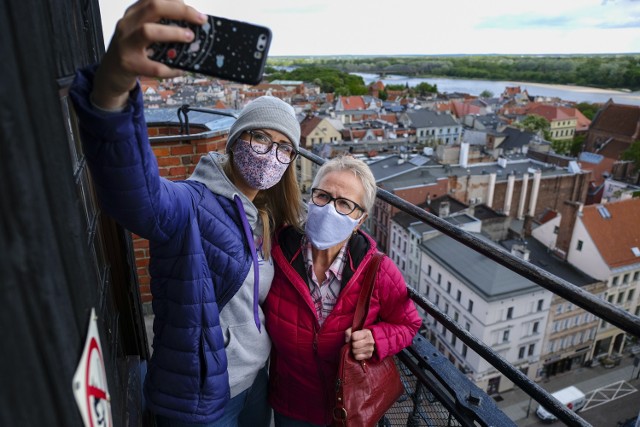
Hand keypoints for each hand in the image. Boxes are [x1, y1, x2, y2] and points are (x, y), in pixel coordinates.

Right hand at [92, 0, 206, 108]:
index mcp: (133, 14)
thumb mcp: (141, 32)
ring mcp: (126, 44)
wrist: (110, 74)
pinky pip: (154, 66)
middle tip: (200, 21)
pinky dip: (171, 69)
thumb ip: (160, 26)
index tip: (196, 12)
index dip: (177, 2)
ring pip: (148, 31)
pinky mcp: (129, 64)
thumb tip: (191, 28)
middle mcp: (128, 24)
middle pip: (153, 7)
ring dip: (173, 33)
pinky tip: (181, 70)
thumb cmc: (131, 51)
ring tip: (189, 37)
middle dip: (181, 11)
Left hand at [344, 327, 374, 360]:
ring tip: (356, 347)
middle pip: (355, 345)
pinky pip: (357, 357)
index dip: (351, 337)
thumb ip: (348, 333)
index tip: (353, 337)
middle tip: (354, 343)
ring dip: (353, 350)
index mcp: (367, 332)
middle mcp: (370, 340)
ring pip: (355, 351)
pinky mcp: (369, 355)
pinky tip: (358, 352)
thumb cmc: (357, 335)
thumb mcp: (352, 330)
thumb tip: (347, 341)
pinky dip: (355, 355)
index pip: (354, 336)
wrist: (365, 341)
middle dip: (352, 344)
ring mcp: (371, 349)